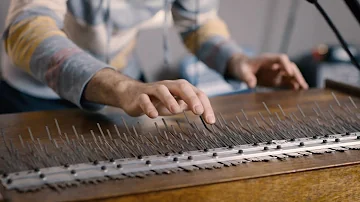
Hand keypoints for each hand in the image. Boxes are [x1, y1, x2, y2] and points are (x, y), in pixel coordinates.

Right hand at [84, 68, 214, 123]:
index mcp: (178, 88)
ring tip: (175, 111)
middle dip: (191, 98)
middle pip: (181, 86)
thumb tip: (201, 109)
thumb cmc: (156, 100)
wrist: (131, 94)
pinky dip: (149, 106)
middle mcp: (167, 86)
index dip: (205, 106)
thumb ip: (186, 104)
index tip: (210, 120)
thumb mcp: (174, 103)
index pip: (196, 93)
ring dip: (169, 100)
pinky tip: (153, 115)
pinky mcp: (139, 96)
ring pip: (162, 90)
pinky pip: (144, 100)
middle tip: (199, 112)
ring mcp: (152, 90)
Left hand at [227, 53, 307, 89]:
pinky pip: (287, 82)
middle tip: (301, 84)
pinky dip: (293, 86)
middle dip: (296, 74)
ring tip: (304, 89)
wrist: (241, 68)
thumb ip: (247, 77)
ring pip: (291, 74)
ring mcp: (277, 72)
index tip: (289, 73)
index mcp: (267, 59)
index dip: (286, 65)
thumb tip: (251, 85)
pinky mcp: (276, 80)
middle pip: (290, 66)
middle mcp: (275, 65)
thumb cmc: (242, 67)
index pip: (281, 58)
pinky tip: (298, 92)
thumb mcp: (241, 72)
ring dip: (298, 80)